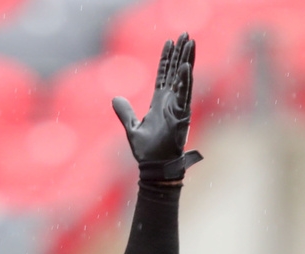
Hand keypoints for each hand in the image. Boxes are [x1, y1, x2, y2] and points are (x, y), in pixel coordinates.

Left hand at [112, 32, 201, 181]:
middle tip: (185, 34)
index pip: (164, 75)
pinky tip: (186, 67)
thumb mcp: (131, 128)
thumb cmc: (146, 152)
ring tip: (190, 42)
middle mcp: (170, 102)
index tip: (170, 41)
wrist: (153, 167)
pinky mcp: (181, 117)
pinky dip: (185, 82)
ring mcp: (177, 108)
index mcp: (159, 103)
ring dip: (187, 60)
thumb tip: (114, 98)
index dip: (166, 58)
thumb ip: (125, 112)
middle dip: (180, 53)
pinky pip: (184, 96)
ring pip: (183, 79)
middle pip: (176, 72)